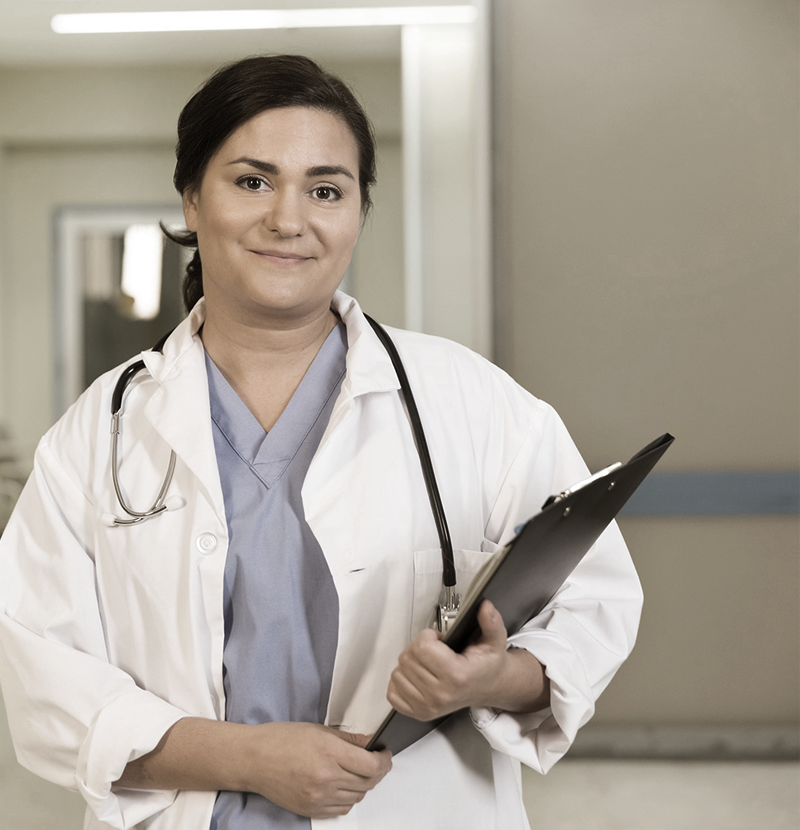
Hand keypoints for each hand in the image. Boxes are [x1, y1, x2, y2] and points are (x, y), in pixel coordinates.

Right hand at [244, 723, 391, 818]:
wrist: (254, 759)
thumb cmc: (281, 740)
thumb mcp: (318, 730)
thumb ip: (349, 739)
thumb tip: (371, 743)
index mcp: (329, 753)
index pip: (371, 765)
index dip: (384, 760)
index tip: (385, 754)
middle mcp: (325, 777)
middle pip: (368, 782)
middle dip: (378, 771)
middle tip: (378, 761)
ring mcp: (318, 797)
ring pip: (357, 797)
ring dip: (365, 785)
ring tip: (361, 772)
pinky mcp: (311, 809)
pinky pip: (342, 809)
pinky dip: (350, 798)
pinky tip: (346, 786)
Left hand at [386, 600, 549, 719]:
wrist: (488, 687)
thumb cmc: (486, 665)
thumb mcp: (494, 640)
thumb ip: (491, 621)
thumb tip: (484, 606)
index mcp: (457, 676)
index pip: (422, 647)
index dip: (428, 636)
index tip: (439, 639)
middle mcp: (441, 695)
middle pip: (407, 658)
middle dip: (418, 647)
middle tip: (434, 650)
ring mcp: (428, 707)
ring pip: (397, 673)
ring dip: (410, 663)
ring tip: (428, 663)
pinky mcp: (419, 714)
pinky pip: (392, 692)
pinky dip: (401, 681)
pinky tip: (417, 676)